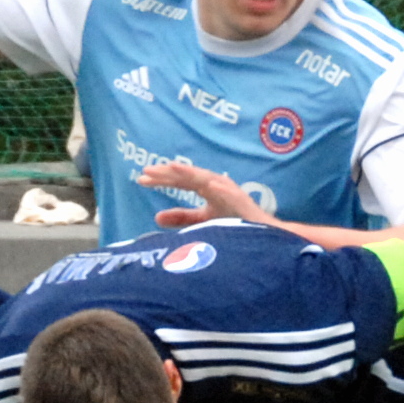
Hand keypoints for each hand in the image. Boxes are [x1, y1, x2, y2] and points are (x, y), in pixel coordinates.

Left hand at [140, 157, 261, 226]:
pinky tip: (210, 186)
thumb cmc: (234, 222)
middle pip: (190, 176)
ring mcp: (231, 193)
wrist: (263, 234)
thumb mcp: (203, 220)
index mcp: (207, 187)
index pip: (180, 180)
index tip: (141, 179)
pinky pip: (232, 195)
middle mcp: (217, 185)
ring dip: (191, 173)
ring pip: (209, 180)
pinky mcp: (243, 203)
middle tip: (146, 172)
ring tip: (173, 168)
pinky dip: (222, 189)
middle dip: (169, 173)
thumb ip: (182, 217)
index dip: (162, 178)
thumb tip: (156, 217)